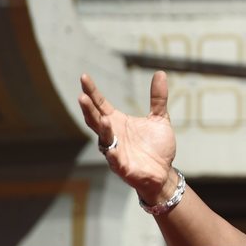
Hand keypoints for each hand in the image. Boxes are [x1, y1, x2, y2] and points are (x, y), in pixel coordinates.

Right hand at [79, 71, 176, 202]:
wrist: (163, 172)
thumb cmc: (157, 146)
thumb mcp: (160, 118)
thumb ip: (158, 98)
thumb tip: (160, 73)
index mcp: (118, 121)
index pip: (100, 104)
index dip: (92, 91)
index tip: (84, 77)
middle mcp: (113, 134)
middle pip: (95, 119)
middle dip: (88, 108)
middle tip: (82, 96)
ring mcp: (115, 151)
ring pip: (104, 138)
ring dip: (101, 129)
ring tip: (102, 118)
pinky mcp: (122, 167)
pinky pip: (115, 160)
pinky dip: (113, 154)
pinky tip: (112, 149)